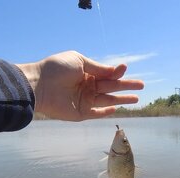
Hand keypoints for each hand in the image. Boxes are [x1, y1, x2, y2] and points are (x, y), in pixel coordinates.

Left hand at [16, 51, 143, 120]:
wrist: (38, 85)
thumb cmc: (56, 69)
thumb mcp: (80, 61)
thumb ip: (99, 68)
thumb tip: (116, 70)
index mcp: (86, 73)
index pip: (106, 74)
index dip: (117, 72)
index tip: (125, 68)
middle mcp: (86, 87)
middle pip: (110, 87)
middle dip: (126, 86)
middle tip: (141, 86)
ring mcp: (84, 101)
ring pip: (107, 100)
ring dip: (122, 99)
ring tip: (136, 98)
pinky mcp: (80, 114)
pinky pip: (97, 113)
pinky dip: (106, 112)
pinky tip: (116, 107)